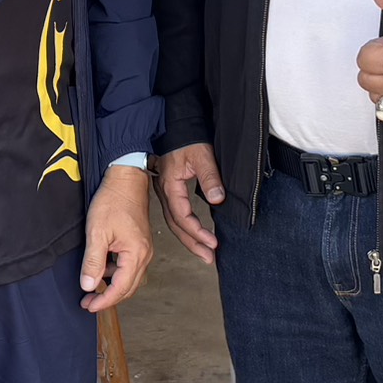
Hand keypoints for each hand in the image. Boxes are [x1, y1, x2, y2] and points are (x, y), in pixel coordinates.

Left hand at [80, 166, 152, 310]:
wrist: (126, 178)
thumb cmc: (114, 200)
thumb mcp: (97, 233)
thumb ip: (93, 262)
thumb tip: (89, 285)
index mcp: (136, 254)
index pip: (121, 288)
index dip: (104, 301)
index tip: (89, 306)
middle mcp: (144, 254)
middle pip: (129, 288)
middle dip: (108, 298)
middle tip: (88, 302)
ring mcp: (144, 248)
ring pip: (130, 278)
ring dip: (113, 286)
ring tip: (93, 287)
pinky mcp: (140, 242)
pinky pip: (130, 266)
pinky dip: (117, 273)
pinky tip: (103, 268)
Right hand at [153, 143, 224, 261]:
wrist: (175, 125)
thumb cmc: (186, 137)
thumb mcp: (202, 155)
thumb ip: (210, 177)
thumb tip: (217, 199)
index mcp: (170, 186)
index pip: (182, 216)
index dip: (197, 232)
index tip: (212, 243)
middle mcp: (165, 192)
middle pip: (176, 225)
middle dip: (193, 244)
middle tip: (209, 258)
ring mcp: (165, 192)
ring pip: (175, 222)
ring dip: (189, 239)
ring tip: (205, 253)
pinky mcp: (169, 191)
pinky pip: (175, 215)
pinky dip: (185, 228)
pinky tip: (195, 235)